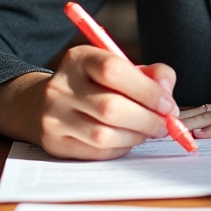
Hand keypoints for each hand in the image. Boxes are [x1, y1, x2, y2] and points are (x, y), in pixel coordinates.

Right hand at [0, 46, 176, 159]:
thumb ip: (151, 75)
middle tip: (164, 124)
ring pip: (105, 134)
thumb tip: (167, 93)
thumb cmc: (94, 85)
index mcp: (79, 58)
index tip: (167, 104)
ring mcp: (54, 117)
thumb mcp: (119, 68)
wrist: (43, 104)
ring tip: (147, 131)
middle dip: (147, 119)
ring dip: (136, 136)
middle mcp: (61, 86)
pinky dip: (121, 147)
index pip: (114, 70)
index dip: (147, 90)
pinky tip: (127, 139)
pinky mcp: (55, 143)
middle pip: (111, 107)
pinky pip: (97, 151)